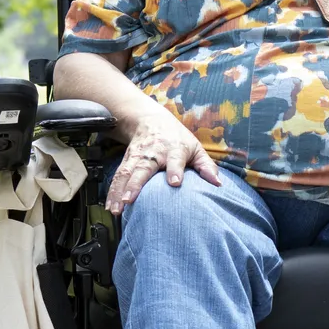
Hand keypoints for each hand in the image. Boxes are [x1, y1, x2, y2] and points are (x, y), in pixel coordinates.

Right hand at [106, 111, 222, 214]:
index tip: (175, 183)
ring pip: (126, 173)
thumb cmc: (178, 138)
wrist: (150, 120)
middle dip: (136, 184)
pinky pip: (118, 177)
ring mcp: (138, 156)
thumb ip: (206, 166)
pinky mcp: (126, 160)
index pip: (175, 159)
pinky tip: (111, 206)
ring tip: (117, 208)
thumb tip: (218, 184)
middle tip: (130, 200)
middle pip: (144, 167)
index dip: (175, 170)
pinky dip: (112, 192)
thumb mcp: (196, 148)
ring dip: (119, 191)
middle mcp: (154, 152)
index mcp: (175, 149)